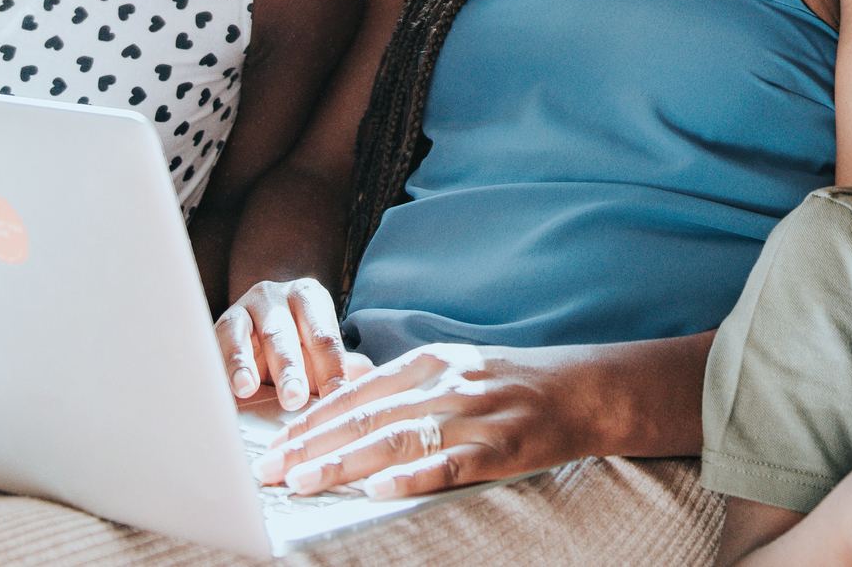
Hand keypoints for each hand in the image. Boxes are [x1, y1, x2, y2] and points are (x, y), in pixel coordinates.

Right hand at [215, 278, 371, 410]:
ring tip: (249, 389)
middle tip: (294, 399)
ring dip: (248, 364)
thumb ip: (343, 366)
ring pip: (245, 335)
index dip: (331, 372)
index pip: (324, 338)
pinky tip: (229, 385)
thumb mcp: (317, 355)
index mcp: (310, 298)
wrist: (252, 333)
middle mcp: (277, 295)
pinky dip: (224, 364)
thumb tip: (374, 379)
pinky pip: (220, 341)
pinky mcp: (221, 322)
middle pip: (286, 334)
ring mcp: (246, 306)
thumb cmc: (294, 347)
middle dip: (290, 369)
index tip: (336, 403)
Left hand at [252, 343, 579, 499]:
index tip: (273, 444)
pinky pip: (446, 466)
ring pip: (395, 441)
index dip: (310, 421)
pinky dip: (409, 478)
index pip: (355, 393)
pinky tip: (377, 491)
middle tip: (270, 471)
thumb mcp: (454, 370)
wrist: (582, 390)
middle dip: (311, 446)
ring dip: (343, 464)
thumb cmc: (511, 384)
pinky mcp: (498, 449)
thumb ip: (404, 387)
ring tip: (303, 483)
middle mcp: (444, 384)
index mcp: (429, 361)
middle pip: (364, 417)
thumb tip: (345, 409)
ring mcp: (472, 416)